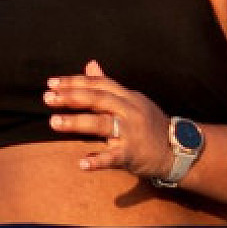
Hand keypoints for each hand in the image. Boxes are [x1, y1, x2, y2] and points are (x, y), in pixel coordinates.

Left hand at [45, 60, 173, 179]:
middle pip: (98, 99)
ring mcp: (132, 132)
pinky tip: (82, 163)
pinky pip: (114, 157)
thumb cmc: (149, 124)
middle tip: (48, 98)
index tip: (52, 83)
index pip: (99, 84)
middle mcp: (130, 111)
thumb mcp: (131, 101)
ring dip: (77, 122)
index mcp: (128, 97)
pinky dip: (98, 160)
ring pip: (102, 124)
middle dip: (72, 97)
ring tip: (54, 122)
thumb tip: (90, 64)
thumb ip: (108, 85)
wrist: (178, 149)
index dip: (75, 81)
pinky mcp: (134, 154)